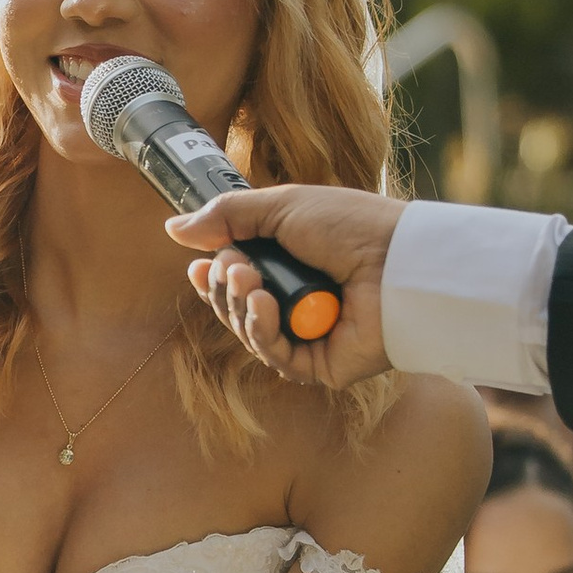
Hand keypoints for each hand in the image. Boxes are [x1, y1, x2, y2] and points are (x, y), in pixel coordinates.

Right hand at [163, 186, 403, 387]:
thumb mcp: (283, 206)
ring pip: (249, 334)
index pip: (237, 282)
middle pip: (236, 309)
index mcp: (292, 268)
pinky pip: (275, 356)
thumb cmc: (352, 226)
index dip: (214, 278)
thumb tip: (173, 229)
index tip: (198, 265)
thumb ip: (228, 216)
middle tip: (237, 266)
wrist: (399, 259)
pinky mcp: (321, 366)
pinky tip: (265, 305)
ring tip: (252, 279)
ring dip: (240, 305)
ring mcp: (310, 337)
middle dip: (225, 288)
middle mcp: (299, 304)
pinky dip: (261, 331)